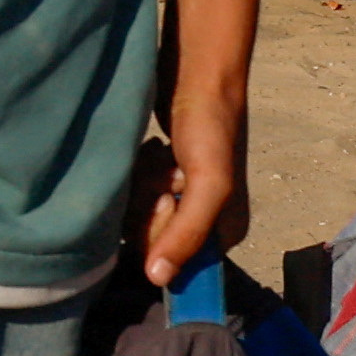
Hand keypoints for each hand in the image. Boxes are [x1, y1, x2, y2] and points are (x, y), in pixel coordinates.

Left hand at [138, 94, 248, 287]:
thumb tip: (158, 279)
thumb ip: (186, 233)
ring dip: (142, 184)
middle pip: (150, 236)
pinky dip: (137, 171)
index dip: (161, 231)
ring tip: (160, 157)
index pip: (172, 258)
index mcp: (224, 231)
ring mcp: (178, 197)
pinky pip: (131, 191)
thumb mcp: (209, 184)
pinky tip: (150, 151)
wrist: (195, 77)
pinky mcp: (158, 176)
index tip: (167, 198)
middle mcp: (201, 218)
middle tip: (165, 172)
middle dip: (149, 204)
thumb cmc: (210, 129)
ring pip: (136, 212)